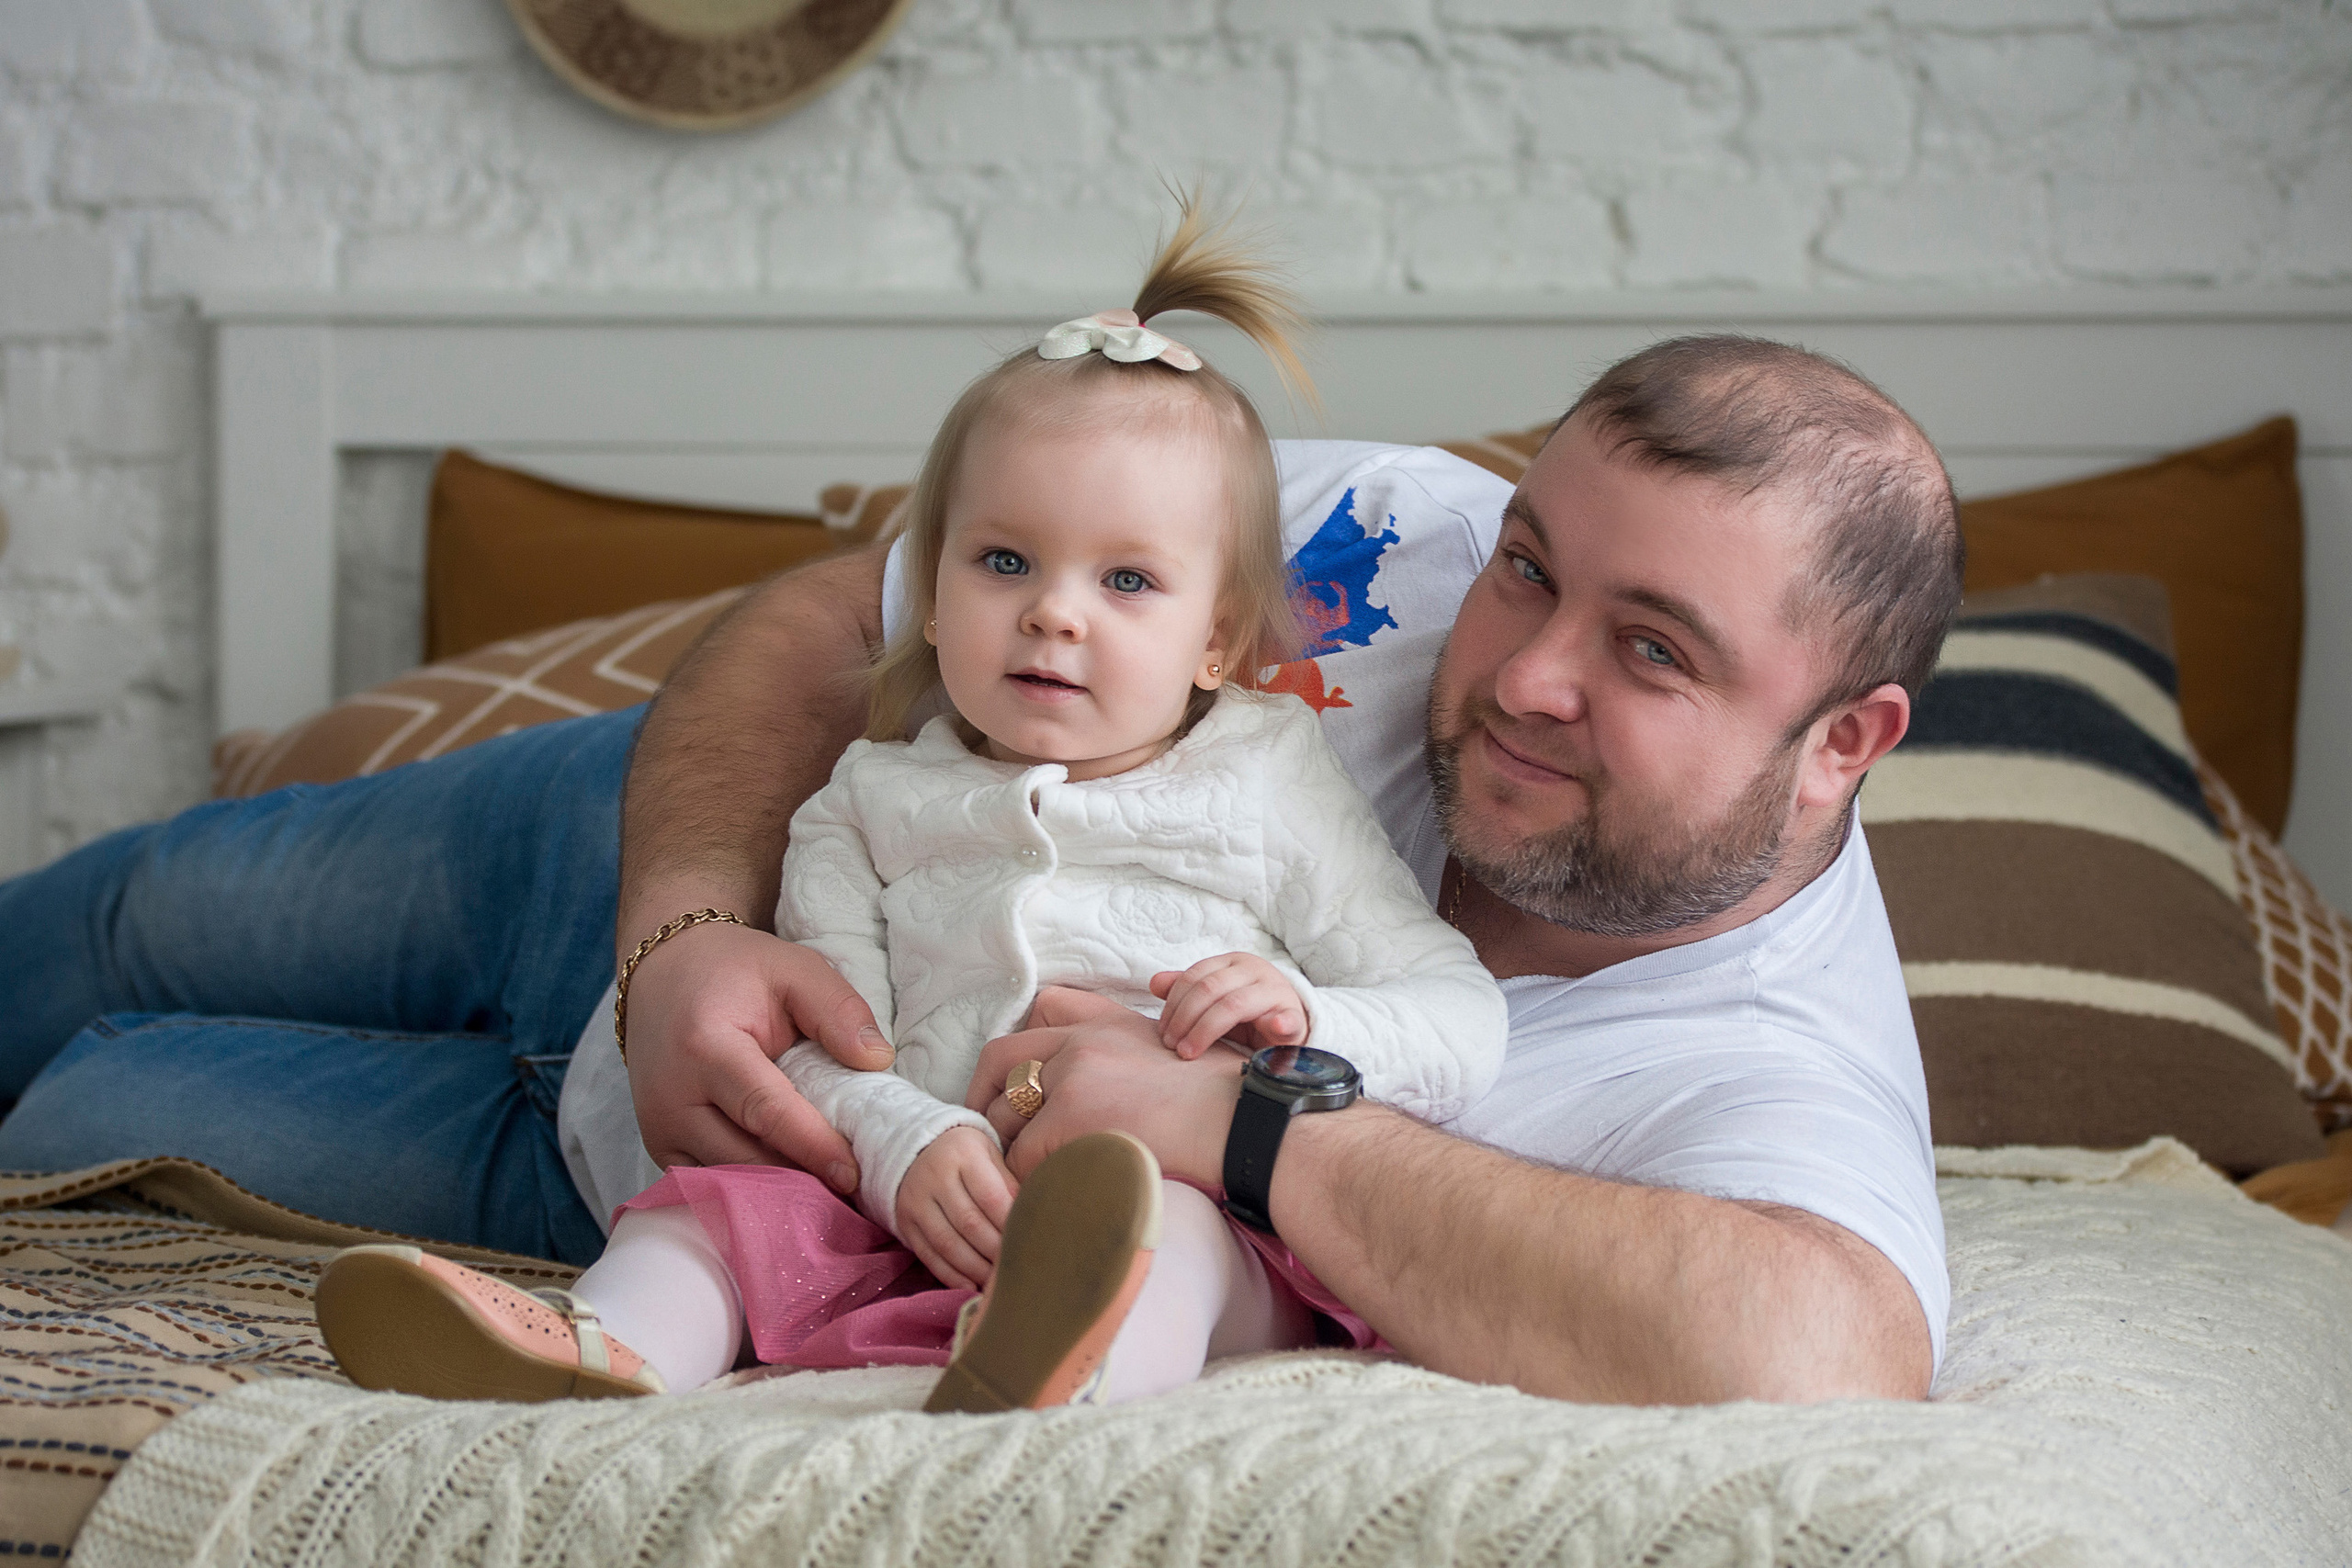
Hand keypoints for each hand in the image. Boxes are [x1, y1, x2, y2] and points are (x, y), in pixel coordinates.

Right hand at [622, 919, 893, 1191]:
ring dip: (778, 1192)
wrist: (664, 975)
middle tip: (856, 1191)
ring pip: (725, 1181)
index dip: (811, 1145)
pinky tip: (791, 1187)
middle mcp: (671, 1098)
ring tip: (830, 1193)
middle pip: (744, 1158)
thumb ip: (838, 1009)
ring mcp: (658, 1130)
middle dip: (800, 1179)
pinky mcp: (660, 1149)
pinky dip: (750, 1192)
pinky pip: (708, 1186)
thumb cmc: (735, 972)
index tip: (852, 1173)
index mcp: (705, 1046)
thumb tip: (877, 1061)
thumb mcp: (794, 969)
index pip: (764, 1109)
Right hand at [896, 1126, 1017, 1290]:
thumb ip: (1009, 1184)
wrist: (917, 1150)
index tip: (1027, 1242)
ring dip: (974, 1268)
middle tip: (1015, 1267)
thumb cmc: (967, 1156)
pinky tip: (970, 1287)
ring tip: (995, 1281)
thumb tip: (1029, 1221)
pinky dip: (951, 1275)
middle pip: (969, 1223)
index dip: (1009, 1225)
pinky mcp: (906, 1223)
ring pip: (947, 1243)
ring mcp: (916, 1201)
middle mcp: (935, 1177)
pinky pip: (928, 1255)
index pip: (990, 1197)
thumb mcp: (990, 1155)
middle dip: (994, 1250)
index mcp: (963, 1154)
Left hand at [969, 986, 1242, 1185]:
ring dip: (1007, 1152)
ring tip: (1019, 1180)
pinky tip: (1042, 1196)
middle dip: (985, 1107)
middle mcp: (1080, 1045)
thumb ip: (1126, 1064)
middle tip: (989, 1144)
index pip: (1023, 1037)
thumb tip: (1103, 1099)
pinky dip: (1026, 1180)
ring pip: (1006, 1118)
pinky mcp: (1071, 1117)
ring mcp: (1072, 1078)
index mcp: (1101, 1029)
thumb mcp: (1170, 1060)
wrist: (1240, 1121)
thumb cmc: (1221, 1104)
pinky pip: (1022, 1156)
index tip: (999, 1103)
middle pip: (1001, 1068)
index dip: (1000, 1074)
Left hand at [1149, 953, 1308, 1059]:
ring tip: (1190, 1052)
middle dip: (1185, 1019)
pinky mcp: (1294, 1015)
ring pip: (1235, 1004)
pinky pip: (1288, 1018)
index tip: (1163, 1033)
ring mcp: (1276, 991)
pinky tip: (1274, 1028)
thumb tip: (1155, 983)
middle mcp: (1254, 970)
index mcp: (1232, 962)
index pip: (1195, 977)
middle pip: (1210, 989)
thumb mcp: (1215, 1001)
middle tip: (1173, 1047)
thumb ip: (1187, 991)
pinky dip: (1280, 1023)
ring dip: (1206, 1030)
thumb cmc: (1247, 1014)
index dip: (1174, 1005)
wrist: (1289, 1025)